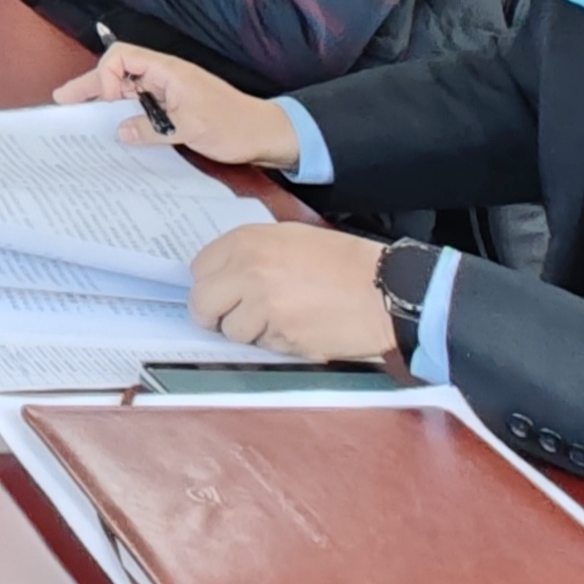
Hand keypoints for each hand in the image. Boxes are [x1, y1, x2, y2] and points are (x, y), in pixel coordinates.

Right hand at [50, 44, 298, 167]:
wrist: (265, 134)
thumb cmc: (232, 125)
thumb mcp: (191, 128)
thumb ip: (152, 128)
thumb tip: (120, 131)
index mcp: (168, 71)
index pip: (122, 57)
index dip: (106, 75)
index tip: (107, 102)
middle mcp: (164, 77)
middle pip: (118, 72)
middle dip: (90, 85)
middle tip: (63, 100)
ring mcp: (168, 92)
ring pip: (126, 90)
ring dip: (104, 101)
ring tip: (79, 117)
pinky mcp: (173, 108)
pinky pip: (140, 107)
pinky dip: (122, 114)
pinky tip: (112, 130)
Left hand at [188, 223, 398, 360]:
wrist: (384, 288)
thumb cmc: (343, 261)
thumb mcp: (290, 237)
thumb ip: (251, 253)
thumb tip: (223, 275)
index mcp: (248, 242)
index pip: (199, 269)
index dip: (209, 283)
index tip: (219, 291)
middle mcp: (249, 273)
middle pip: (202, 304)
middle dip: (212, 314)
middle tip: (229, 316)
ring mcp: (264, 307)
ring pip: (232, 331)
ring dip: (249, 330)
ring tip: (281, 317)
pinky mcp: (283, 337)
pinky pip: (263, 346)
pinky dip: (276, 342)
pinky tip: (299, 327)